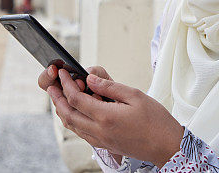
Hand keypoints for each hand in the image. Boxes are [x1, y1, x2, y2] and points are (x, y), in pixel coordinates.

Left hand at [47, 69, 182, 167]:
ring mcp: (101, 140)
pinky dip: (74, 121)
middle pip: (68, 115)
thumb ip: (110, 86)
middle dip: (57, 99)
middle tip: (52, 85)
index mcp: (106, 117)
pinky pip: (82, 133)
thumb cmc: (156, 120)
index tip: (63, 73)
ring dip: (63, 111)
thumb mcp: (135, 96)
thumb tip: (90, 78)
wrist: (167, 146)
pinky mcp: (105, 145)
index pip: (76, 99)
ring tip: (59, 97)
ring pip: (73, 126)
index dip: (67, 84)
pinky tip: (77, 112)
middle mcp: (99, 131)